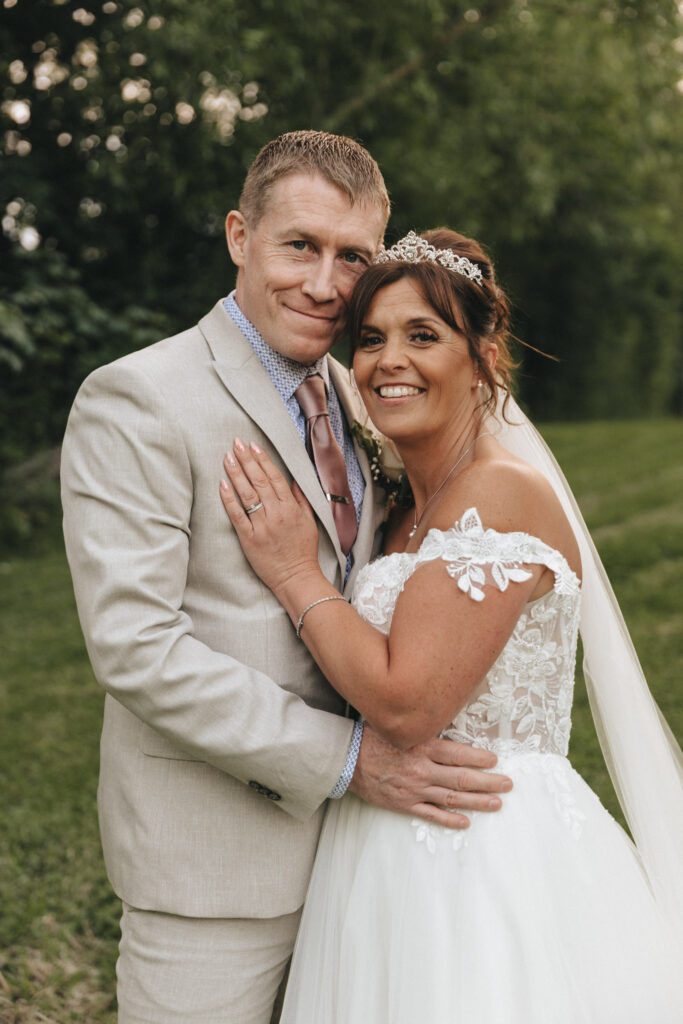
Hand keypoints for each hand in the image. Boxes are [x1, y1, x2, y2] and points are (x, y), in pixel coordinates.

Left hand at [220, 439, 319, 594]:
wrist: (297, 577)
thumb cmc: (303, 551)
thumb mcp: (309, 521)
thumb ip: (301, 499)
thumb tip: (295, 479)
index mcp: (291, 508)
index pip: (275, 477)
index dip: (263, 459)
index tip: (253, 445)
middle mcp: (276, 513)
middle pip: (259, 481)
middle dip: (246, 460)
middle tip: (236, 443)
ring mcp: (262, 525)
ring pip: (247, 494)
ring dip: (236, 474)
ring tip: (227, 457)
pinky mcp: (249, 538)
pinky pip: (237, 515)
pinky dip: (229, 499)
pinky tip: (222, 484)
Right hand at [349, 725, 512, 829]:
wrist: (344, 759)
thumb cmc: (372, 737)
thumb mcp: (399, 725)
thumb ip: (422, 726)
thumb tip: (444, 718)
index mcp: (422, 747)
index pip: (458, 754)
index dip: (480, 758)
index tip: (495, 760)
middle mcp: (422, 770)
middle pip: (462, 778)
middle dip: (488, 782)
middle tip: (507, 784)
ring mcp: (414, 789)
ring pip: (452, 798)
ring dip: (477, 801)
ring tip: (496, 803)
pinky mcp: (404, 804)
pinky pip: (431, 815)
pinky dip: (449, 820)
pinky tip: (465, 822)